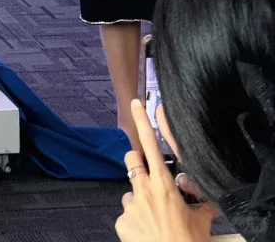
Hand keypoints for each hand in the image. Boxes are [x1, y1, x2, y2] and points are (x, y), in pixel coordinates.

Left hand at [115, 100, 217, 241]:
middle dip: (136, 162)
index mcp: (164, 185)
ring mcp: (131, 206)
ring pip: (129, 192)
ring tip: (154, 217)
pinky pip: (126, 215)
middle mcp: (144, 191)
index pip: (150, 145)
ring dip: (139, 199)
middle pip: (132, 160)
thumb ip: (202, 206)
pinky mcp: (121, 221)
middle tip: (146, 173)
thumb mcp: (201, 222)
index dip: (143, 121)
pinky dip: (135, 221)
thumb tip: (210, 201)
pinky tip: (146, 232)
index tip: (136, 104)